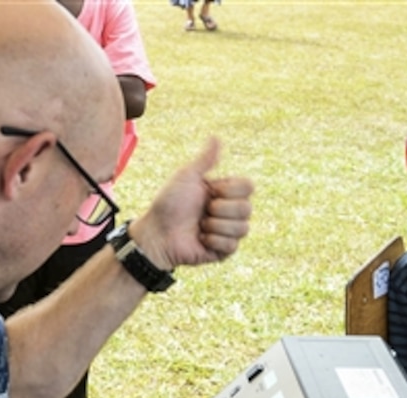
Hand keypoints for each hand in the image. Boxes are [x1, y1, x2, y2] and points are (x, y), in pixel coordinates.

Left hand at [129, 138, 253, 269]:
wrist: (158, 232)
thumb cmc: (168, 203)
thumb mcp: (187, 176)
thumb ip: (205, 159)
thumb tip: (216, 137)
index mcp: (225, 193)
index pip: (248, 187)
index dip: (230, 190)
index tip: (210, 190)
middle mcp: (230, 212)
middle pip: (247, 208)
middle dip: (220, 209)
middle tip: (203, 211)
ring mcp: (228, 232)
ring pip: (242, 228)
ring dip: (216, 226)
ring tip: (200, 225)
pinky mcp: (224, 251)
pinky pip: (232, 245)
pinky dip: (213, 241)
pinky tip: (201, 239)